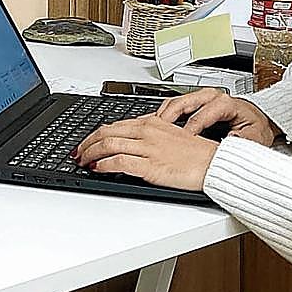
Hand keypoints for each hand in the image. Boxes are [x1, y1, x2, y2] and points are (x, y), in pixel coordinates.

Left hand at [73, 115, 218, 190]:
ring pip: (109, 145)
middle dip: (87, 143)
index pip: (114, 124)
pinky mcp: (151, 166)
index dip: (95, 134)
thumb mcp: (170, 135)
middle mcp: (147, 132)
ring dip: (90, 154)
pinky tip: (97, 169)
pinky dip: (104, 165)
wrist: (214, 164)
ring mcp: (148, 148)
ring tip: (83, 161)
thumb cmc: (196, 153)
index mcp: (151, 122)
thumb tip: (129, 139)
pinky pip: (120, 162)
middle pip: (106, 133)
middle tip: (78, 152)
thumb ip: (149, 134)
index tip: (86, 142)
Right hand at [156, 87, 279, 146]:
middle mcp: (211, 96)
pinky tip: (155, 125)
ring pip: (175, 101)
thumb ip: (243, 140)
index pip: (201, 115)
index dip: (190, 129)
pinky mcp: (195, 102)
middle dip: (168, 117)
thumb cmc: (254, 128)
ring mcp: (201, 97)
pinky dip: (163, 114)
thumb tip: (229, 141)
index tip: (181, 142)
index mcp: (225, 103)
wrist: (257, 120)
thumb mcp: (254, 137)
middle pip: (183, 102)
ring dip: (162, 115)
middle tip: (157, 132)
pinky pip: (174, 104)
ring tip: (151, 129)